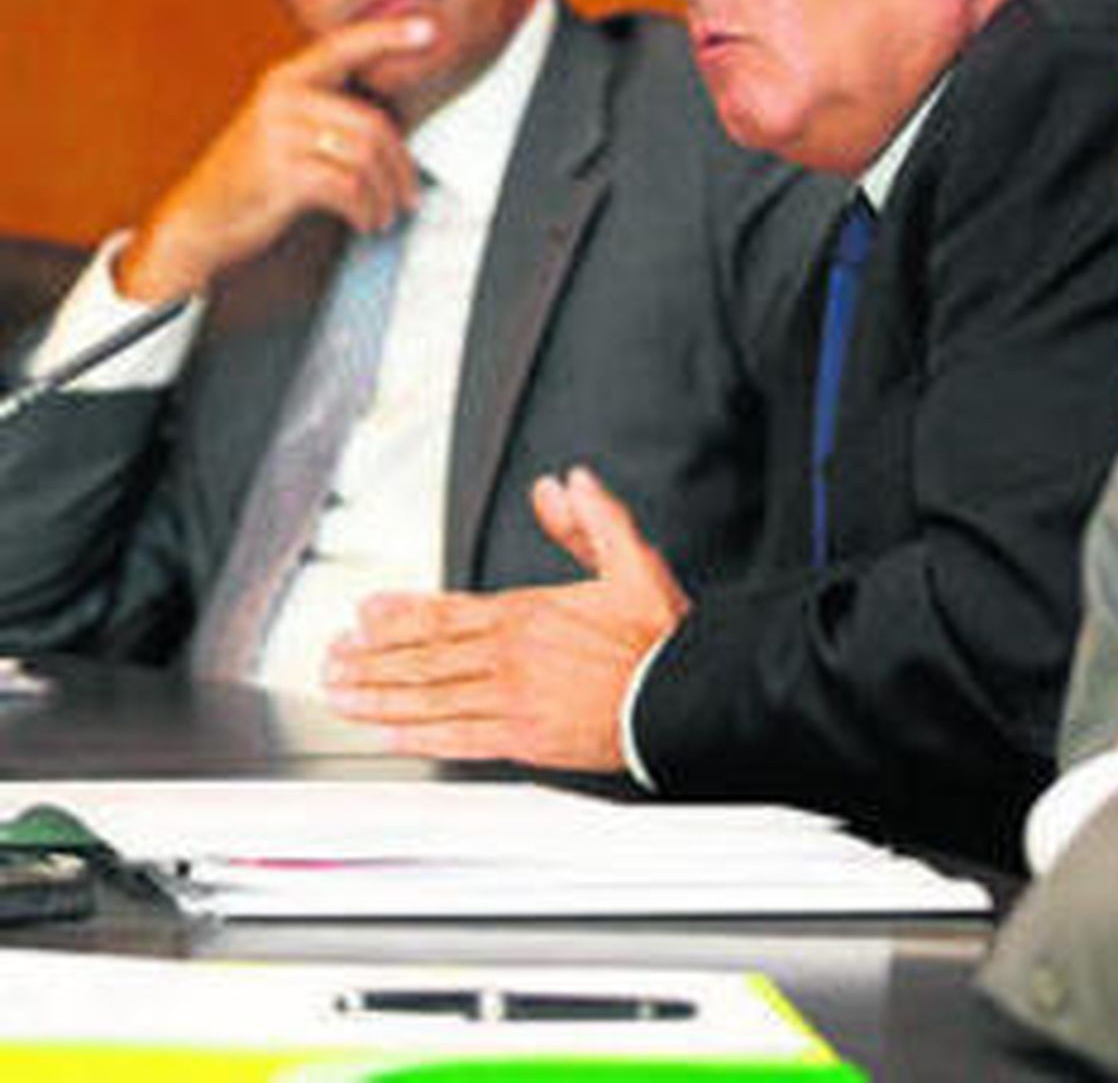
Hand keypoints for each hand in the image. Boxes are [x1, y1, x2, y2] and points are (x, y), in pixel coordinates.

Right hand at [116, 14, 433, 303]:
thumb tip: (391, 127)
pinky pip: (347, 187)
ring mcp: (279, 134)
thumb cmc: (251, 176)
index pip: (344, 45)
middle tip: (409, 193)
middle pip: (372, 123)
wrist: (199, 220)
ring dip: (385, 194)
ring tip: (385, 212)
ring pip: (364, 157)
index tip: (428, 29)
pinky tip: (365, 221)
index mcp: (285, 80)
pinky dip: (366, 210)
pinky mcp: (280, 173)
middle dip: (401, 166)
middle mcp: (282, 99)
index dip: (388, 34)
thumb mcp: (283, 130)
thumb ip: (326, 114)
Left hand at [322, 466, 688, 768]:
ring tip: (339, 693)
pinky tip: (389, 733)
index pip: (447, 612)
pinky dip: (418, 734)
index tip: (362, 614)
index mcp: (528, 613)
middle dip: (370, 658)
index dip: (398, 614)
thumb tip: (566, 483)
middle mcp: (509, 656)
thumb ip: (593, 519)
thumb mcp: (630, 560)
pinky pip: (458, 737)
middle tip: (330, 659)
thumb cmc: (656, 636)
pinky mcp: (523, 740)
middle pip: (425, 656)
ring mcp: (512, 700)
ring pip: (430, 696)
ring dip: (379, 695)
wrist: (680, 697)